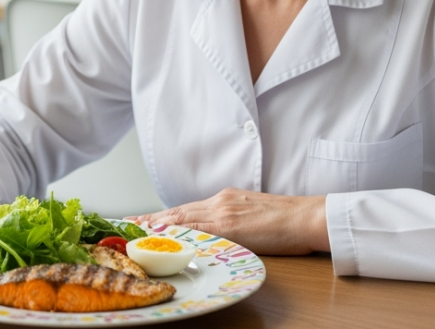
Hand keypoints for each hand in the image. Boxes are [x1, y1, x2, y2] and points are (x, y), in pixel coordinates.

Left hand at [129, 188, 328, 255]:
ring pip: (182, 218)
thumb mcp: (253, 213)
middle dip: (150, 219)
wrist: (308, 216)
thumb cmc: (288, 219)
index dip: (162, 216)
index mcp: (226, 199)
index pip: (186, 209)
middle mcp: (220, 202)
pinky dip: (176, 231)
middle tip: (125, 223)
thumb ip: (232, 218)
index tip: (141, 220)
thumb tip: (216, 230)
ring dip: (155, 224)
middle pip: (178, 212)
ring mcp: (224, 212)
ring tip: (133, 228)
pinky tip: (161, 235)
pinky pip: (197, 228)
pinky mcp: (230, 225)